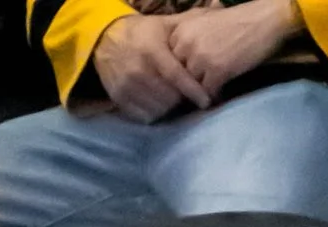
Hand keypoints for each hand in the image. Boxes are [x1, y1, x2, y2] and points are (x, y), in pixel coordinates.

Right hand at [89, 14, 213, 118]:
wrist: (107, 40)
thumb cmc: (144, 32)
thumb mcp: (166, 24)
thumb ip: (190, 21)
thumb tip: (219, 7)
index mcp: (152, 51)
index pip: (176, 76)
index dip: (193, 90)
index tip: (206, 100)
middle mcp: (137, 71)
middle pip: (168, 97)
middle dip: (181, 97)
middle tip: (187, 94)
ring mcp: (126, 87)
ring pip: (157, 108)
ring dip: (169, 106)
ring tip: (173, 99)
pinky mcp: (119, 99)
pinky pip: (143, 116)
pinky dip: (154, 113)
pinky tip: (159, 104)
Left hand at [166, 0, 301, 100]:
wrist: (268, 18)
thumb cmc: (239, 21)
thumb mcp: (205, 24)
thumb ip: (187, 41)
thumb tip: (173, 70)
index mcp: (181, 31)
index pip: (167, 63)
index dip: (178, 72)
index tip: (186, 77)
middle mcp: (186, 44)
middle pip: (177, 77)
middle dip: (188, 83)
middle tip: (199, 87)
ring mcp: (200, 58)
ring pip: (191, 87)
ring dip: (201, 91)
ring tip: (211, 90)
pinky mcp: (216, 71)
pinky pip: (207, 94)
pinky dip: (214, 96)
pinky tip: (221, 93)